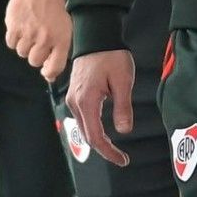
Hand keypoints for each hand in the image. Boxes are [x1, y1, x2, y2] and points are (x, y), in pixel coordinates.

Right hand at [5, 0, 71, 81]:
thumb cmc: (54, 11)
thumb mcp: (64, 30)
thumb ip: (58, 54)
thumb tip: (49, 77)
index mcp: (61, 40)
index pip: (54, 68)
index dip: (48, 72)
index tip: (46, 69)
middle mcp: (45, 38)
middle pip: (34, 62)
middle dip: (35, 55)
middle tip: (38, 41)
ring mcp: (28, 32)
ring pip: (22, 53)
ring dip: (25, 45)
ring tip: (30, 31)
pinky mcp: (14, 26)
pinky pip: (11, 43)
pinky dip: (15, 38)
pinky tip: (21, 27)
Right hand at [66, 50, 135, 166]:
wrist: (96, 37)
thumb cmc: (111, 56)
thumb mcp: (122, 82)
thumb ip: (123, 108)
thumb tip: (124, 131)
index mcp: (87, 101)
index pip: (95, 137)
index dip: (109, 152)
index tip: (123, 160)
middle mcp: (75, 102)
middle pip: (87, 136)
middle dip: (104, 149)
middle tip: (122, 157)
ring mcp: (73, 98)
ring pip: (84, 128)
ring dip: (98, 140)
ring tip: (115, 147)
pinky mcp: (75, 94)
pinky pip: (82, 118)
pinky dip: (92, 129)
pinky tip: (104, 131)